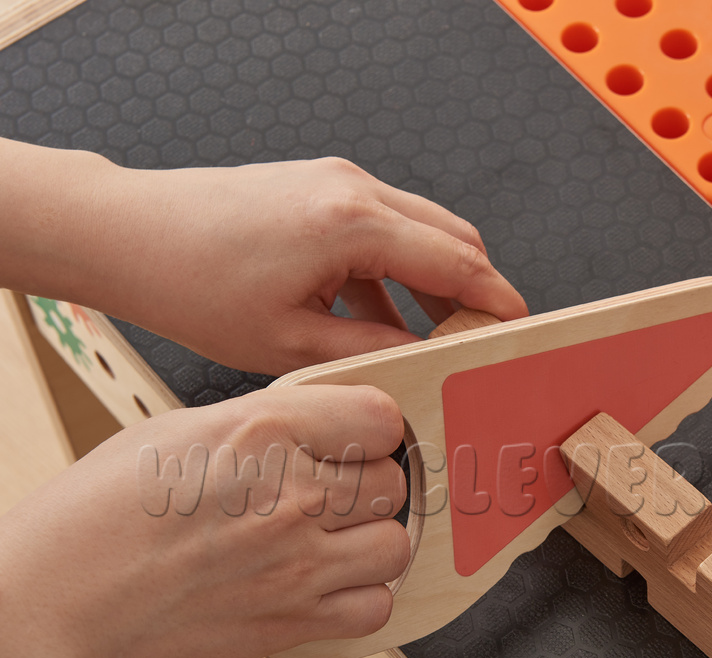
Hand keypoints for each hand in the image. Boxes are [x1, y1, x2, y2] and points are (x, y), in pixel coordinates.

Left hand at [0, 140, 526, 374]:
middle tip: (482, 338)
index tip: (520, 327)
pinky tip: (382, 314)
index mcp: (352, 224)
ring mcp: (335, 181)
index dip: (497, 299)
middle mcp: (352, 189)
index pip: (457, 260)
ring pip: (420, 228)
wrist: (129, 233)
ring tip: (435, 333)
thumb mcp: (292, 344)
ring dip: (436, 278)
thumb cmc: (190, 281)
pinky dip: (397, 267)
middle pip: (451, 235)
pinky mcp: (317, 188)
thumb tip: (421, 359)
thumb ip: (373, 349)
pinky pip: (382, 226)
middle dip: (476, 287)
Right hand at [0, 385, 407, 657]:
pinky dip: (361, 599)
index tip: (356, 439)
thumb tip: (317, 426)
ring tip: (332, 540)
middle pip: (393, 480)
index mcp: (264, 432)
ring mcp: (299, 563)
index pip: (379, 415)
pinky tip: (326, 586)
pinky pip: (375, 608)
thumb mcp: (179, 432)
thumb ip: (263, 426)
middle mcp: (292, 494)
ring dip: (372, 542)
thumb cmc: (98, 516)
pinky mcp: (293, 622)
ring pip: (396, 544)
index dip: (371, 427)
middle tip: (334, 492)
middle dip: (369, 484)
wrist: (58, 604)